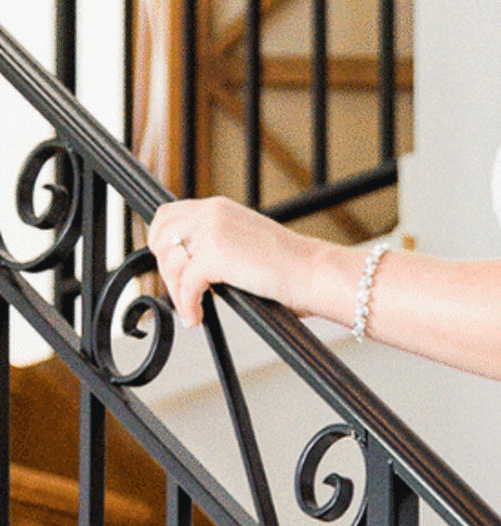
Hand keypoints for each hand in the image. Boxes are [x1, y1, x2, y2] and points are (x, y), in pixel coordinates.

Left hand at [146, 196, 333, 330]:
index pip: (168, 216)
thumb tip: (194, 268)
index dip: (162, 243)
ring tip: (192, 310)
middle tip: (180, 293)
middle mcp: (210, 213)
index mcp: (217, 208)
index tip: (171, 268)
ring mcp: (211, 232)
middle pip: (161, 236)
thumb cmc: (291, 267)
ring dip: (176, 291)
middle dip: (165, 268)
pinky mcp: (214, 257)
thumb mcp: (246, 243)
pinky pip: (186, 285)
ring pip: (170, 262)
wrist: (313, 272)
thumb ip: (219, 244)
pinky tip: (197, 317)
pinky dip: (187, 305)